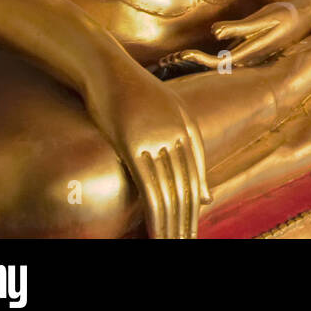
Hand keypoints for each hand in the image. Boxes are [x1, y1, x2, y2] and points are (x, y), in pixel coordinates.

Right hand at [85, 64, 210, 238]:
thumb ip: (186, 152)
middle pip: (187, 188)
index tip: (190, 229)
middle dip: (186, 221)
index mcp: (188, 127)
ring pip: (171, 191)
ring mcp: (157, 138)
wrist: (104, 67)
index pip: (196, 177)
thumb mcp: (164, 116)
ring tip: (172, 242)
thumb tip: (207, 196)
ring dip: (172, 223)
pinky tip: (158, 229)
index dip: (194, 207)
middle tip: (185, 242)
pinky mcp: (134, 143)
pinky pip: (150, 185)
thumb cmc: (129, 93)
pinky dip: (156, 212)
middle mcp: (178, 133)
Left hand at [161, 0, 310, 70]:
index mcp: (249, 53)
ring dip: (194, 64)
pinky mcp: (244, 51)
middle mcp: (245, 59)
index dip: (197, 61)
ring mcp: (245, 57)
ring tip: (170, 61)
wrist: (303, 18)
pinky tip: (188, 57)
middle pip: (212, 68)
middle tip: (164, 62)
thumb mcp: (264, 18)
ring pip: (215, 66)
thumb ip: (239, 27)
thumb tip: (214, 32)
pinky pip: (220, 59)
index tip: (180, 55)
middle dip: (189, 66)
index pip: (218, 63)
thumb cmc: (283, 16)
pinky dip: (203, 58)